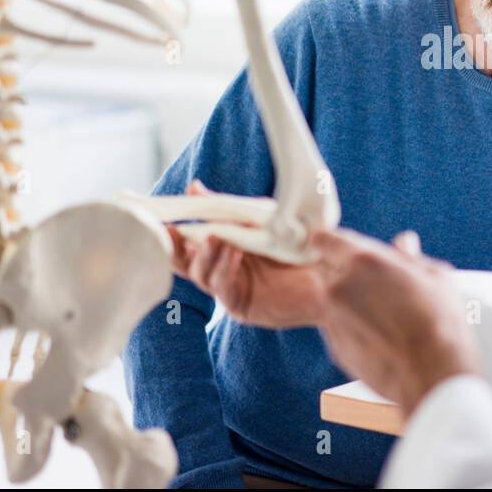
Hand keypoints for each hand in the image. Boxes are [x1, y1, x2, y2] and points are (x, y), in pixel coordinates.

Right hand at [168, 179, 330, 328]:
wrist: (329, 276)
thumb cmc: (297, 246)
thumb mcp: (262, 219)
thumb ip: (228, 208)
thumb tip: (193, 186)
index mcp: (219, 250)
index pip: (186, 243)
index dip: (171, 232)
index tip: (162, 218)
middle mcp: (218, 270)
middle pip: (183, 263)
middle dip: (174, 248)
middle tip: (172, 231)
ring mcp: (228, 288)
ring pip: (200, 274)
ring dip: (204, 254)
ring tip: (214, 236)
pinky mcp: (240, 305)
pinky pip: (223, 287)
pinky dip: (224, 268)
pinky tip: (233, 252)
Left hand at [308, 227, 482, 418]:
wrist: (433, 373)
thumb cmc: (440, 320)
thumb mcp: (435, 276)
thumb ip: (411, 257)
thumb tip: (404, 242)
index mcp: (362, 260)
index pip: (322, 238)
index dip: (329, 240)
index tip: (339, 246)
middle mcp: (339, 287)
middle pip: (322, 268)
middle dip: (338, 268)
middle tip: (368, 278)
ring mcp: (334, 319)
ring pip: (329, 299)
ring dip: (344, 298)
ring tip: (379, 309)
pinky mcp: (336, 347)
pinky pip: (336, 327)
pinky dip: (350, 325)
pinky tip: (379, 333)